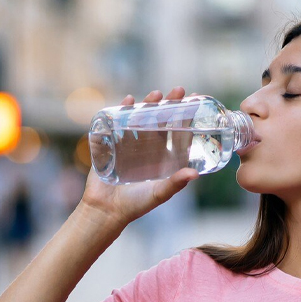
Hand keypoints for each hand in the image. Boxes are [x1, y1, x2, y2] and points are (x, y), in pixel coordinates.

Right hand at [77, 86, 199, 227]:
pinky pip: (117, 122)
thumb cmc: (135, 205)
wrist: (105, 211)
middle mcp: (148, 148)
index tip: (195, 101)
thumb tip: (195, 174)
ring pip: (141, 118)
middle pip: (160, 120)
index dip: (186, 117)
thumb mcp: (158, 194)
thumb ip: (175, 184)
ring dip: (148, 104)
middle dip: (169, 105)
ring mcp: (129, 144)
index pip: (177, 133)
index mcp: (162, 158)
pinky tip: (128, 100)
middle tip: (178, 91)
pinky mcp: (112, 143)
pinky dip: (122, 109)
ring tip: (155, 94)